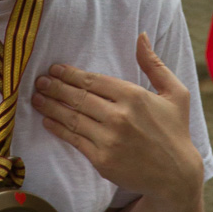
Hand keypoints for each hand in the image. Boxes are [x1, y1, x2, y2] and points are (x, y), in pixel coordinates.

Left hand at [31, 34, 203, 204]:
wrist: (176, 176)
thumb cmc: (175, 131)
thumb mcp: (175, 93)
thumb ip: (154, 64)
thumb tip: (141, 36)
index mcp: (134, 96)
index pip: (93, 81)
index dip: (71, 74)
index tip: (55, 69)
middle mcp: (119, 116)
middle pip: (78, 97)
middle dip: (55, 87)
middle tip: (40, 81)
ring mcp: (109, 139)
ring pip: (72, 117)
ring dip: (50, 106)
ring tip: (36, 98)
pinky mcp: (102, 160)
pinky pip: (74, 139)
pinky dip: (58, 128)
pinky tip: (47, 120)